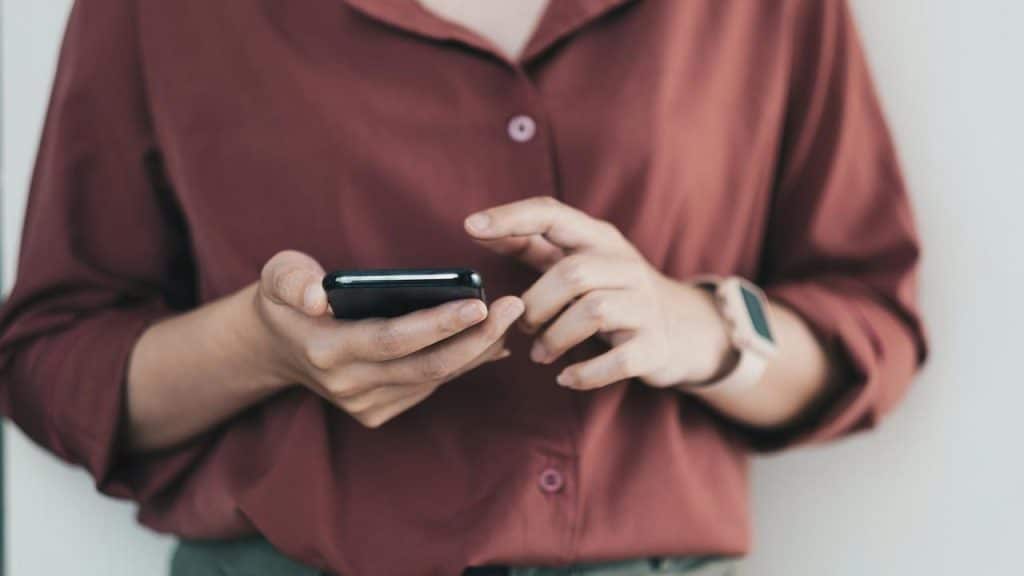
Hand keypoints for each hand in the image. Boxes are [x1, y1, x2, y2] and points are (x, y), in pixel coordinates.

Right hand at [255, 250, 523, 426]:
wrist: (276, 347)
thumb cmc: (288, 298)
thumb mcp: (278, 275)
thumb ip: (293, 280)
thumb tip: (318, 296)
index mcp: (326, 349)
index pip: (392, 339)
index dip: (438, 324)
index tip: (479, 303)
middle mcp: (348, 384)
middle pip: (425, 366)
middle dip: (475, 339)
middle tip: (513, 307)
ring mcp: (364, 404)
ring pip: (434, 380)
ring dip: (477, 352)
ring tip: (510, 320)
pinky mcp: (378, 412)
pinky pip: (430, 386)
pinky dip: (462, 363)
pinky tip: (490, 341)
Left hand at [465, 197, 731, 390]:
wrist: (682, 329)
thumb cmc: (613, 291)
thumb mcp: (579, 260)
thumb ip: (532, 244)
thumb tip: (478, 228)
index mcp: (599, 239)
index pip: (553, 215)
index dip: (512, 217)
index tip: (471, 226)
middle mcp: (625, 266)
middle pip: (573, 273)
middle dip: (537, 304)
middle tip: (522, 326)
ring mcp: (644, 305)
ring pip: (593, 311)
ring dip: (555, 338)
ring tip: (541, 354)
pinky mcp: (653, 345)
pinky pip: (618, 359)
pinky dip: (585, 372)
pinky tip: (566, 377)